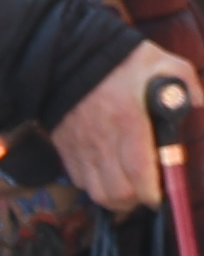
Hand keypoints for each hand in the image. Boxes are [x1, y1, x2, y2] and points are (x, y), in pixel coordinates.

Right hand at [53, 47, 197, 211]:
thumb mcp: (162, 62)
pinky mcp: (66, 146)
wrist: (68, 54)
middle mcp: (102, 139)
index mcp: (129, 120)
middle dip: (136, 201)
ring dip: (115, 197)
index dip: (152, 193)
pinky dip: (94, 184)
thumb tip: (199, 103)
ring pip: (96, 192)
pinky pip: (79, 180)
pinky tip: (107, 174)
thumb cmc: (119, 60)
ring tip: (128, 189)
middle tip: (148, 192)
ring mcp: (81, 145)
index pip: (138, 171)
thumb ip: (187, 83)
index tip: (161, 197)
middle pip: (117, 192)